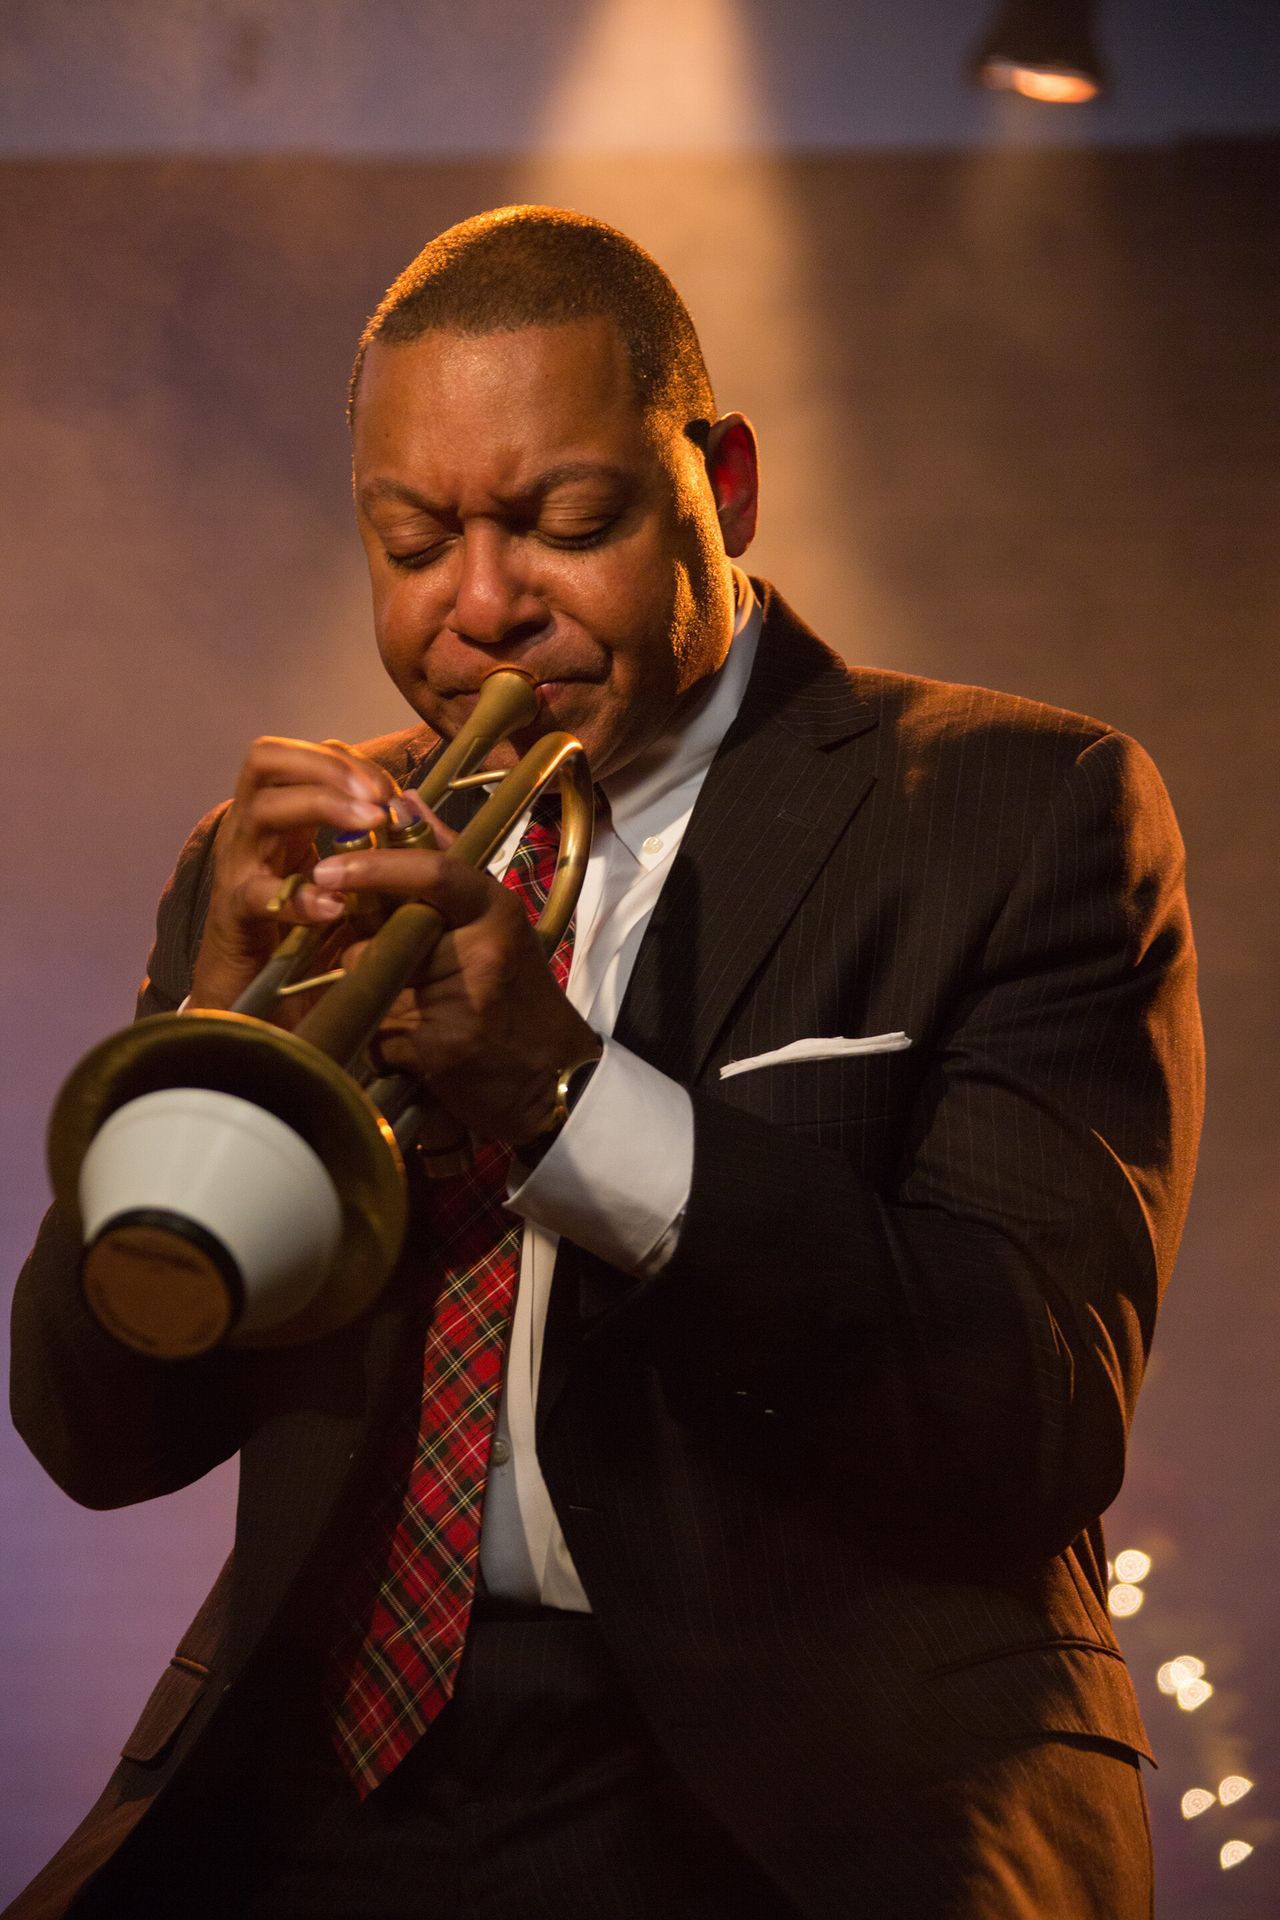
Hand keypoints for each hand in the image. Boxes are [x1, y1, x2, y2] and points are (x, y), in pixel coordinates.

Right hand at [189, 737, 397, 1011]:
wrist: (247, 1007)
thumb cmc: (300, 941)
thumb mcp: (340, 883)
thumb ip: (370, 848)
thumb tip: (412, 807)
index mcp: (277, 821)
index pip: (298, 757)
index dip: (345, 760)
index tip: (389, 790)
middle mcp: (250, 833)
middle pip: (266, 760)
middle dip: (328, 767)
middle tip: (376, 797)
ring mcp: (237, 869)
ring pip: (262, 808)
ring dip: (320, 806)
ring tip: (368, 828)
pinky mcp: (232, 917)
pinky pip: (257, 893)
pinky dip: (299, 896)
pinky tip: (335, 907)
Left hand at [311, 843, 598, 1146]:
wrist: (550, 1077)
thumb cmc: (516, 992)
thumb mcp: (493, 919)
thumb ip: (445, 859)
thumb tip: (403, 800)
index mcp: (495, 909)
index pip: (434, 872)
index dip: (375, 867)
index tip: (327, 870)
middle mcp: (484, 950)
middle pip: (384, 939)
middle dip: (373, 955)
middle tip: (402, 972)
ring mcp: (464, 1001)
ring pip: (374, 987)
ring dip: (379, 1001)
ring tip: (423, 1013)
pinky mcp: (441, 1048)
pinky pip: (378, 1034)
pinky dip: (385, 1043)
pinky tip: (421, 1047)